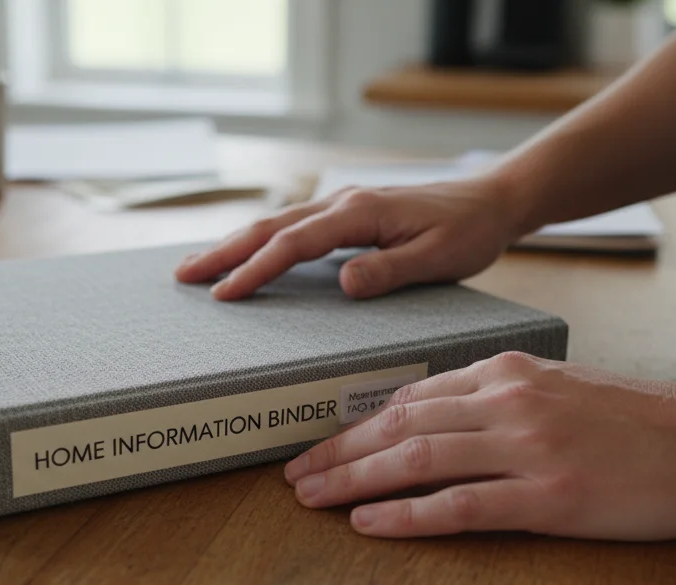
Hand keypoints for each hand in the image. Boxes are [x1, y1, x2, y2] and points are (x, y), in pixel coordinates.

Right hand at [175, 175, 522, 299]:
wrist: (492, 200)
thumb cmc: (470, 231)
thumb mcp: (440, 258)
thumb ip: (390, 270)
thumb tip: (342, 283)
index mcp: (361, 213)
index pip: (295, 244)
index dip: (256, 269)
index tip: (224, 293)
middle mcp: (343, 203)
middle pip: (270, 226)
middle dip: (224, 252)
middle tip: (183, 277)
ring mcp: (343, 206)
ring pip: (276, 224)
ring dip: (234, 244)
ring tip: (197, 267)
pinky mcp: (347, 215)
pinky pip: (293, 227)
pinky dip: (260, 241)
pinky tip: (244, 254)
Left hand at [283, 352, 675, 540]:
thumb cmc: (641, 423)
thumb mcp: (562, 387)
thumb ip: (501, 396)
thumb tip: (437, 416)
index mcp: (510, 371)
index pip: (412, 396)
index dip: (358, 423)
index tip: (323, 443)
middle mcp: (509, 400)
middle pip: (400, 424)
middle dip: (338, 450)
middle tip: (293, 474)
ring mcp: (526, 447)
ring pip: (416, 459)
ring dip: (353, 480)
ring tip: (311, 499)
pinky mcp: (547, 495)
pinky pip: (459, 506)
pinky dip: (405, 515)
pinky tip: (368, 524)